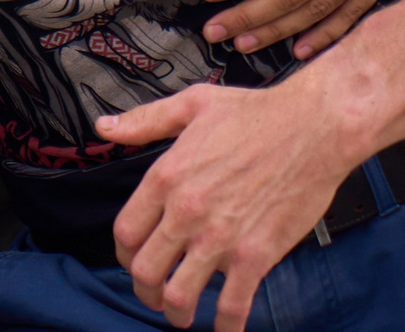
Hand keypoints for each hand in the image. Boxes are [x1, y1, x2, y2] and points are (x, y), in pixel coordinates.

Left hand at [101, 80, 351, 331]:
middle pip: (145, 269)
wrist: (312, 130)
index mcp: (165, 178)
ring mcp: (220, 238)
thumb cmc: (255, 115)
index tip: (132, 261)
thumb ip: (143, 122)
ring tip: (181, 317)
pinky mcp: (257, 255)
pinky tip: (225, 330)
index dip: (124, 255)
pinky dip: (226, 325)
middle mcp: (185, 212)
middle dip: (144, 290)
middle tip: (152, 296)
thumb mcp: (189, 106)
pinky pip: (234, 304)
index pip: (126, 232)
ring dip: (176, 313)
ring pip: (180, 294)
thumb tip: (104, 128)